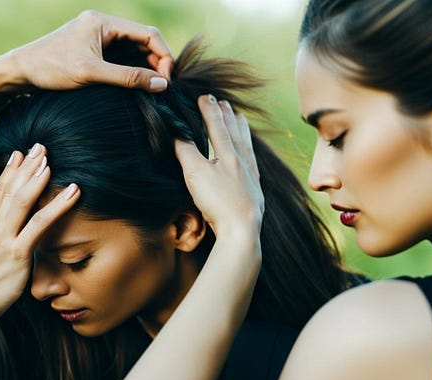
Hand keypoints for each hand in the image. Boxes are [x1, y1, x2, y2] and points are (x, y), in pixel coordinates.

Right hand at [0, 144, 79, 332]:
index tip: (18, 154)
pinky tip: (73, 192)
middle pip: (10, 189)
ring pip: (24, 200)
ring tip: (52, 160)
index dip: (8, 172)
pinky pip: (41, 224)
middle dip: (27, 166)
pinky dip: (58, 205)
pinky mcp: (18, 252)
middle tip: (40, 147)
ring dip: (39, 177)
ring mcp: (4, 238)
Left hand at [6, 10, 172, 91]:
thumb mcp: (92, 74)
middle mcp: (102, 23)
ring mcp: (95, 34)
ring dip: (144, 67)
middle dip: (156, 63)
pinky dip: (130, 68)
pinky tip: (132, 85)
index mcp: (104, 22)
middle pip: (143, 39)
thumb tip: (161, 85)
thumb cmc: (51, 70)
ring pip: (132, 48)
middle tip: (160, 89)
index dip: (164, 57)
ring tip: (150, 89)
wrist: (19, 71)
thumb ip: (127, 78)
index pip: (148, 34)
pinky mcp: (90, 46)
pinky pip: (119, 54)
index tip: (165, 83)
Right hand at [174, 95, 263, 239]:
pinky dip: (249, 151)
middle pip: (234, 132)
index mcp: (228, 153)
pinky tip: (248, 155)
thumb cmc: (218, 202)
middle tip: (223, 102)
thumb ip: (186, 152)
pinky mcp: (254, 190)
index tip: (204, 97)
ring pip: (246, 145)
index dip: (209, 110)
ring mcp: (250, 175)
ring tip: (240, 118)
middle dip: (227, 115)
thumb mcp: (195, 174)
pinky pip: (252, 162)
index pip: (216, 126)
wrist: (241, 230)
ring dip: (241, 129)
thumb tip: (177, 135)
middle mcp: (242, 160)